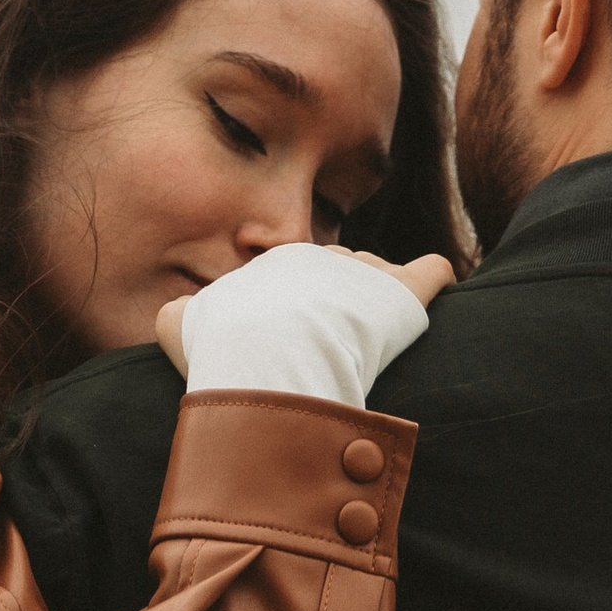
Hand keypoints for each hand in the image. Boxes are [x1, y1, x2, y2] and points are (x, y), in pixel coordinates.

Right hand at [156, 245, 452, 372]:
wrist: (263, 352)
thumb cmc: (219, 345)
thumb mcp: (178, 326)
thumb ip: (181, 318)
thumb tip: (174, 318)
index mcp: (276, 266)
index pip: (295, 279)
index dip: (295, 315)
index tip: (291, 348)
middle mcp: (324, 258)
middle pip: (338, 276)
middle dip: (337, 307)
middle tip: (328, 352)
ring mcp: (366, 273)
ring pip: (378, 277)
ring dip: (377, 306)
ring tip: (373, 342)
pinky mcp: (403, 293)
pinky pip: (433, 272)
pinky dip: (436, 282)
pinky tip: (436, 295)